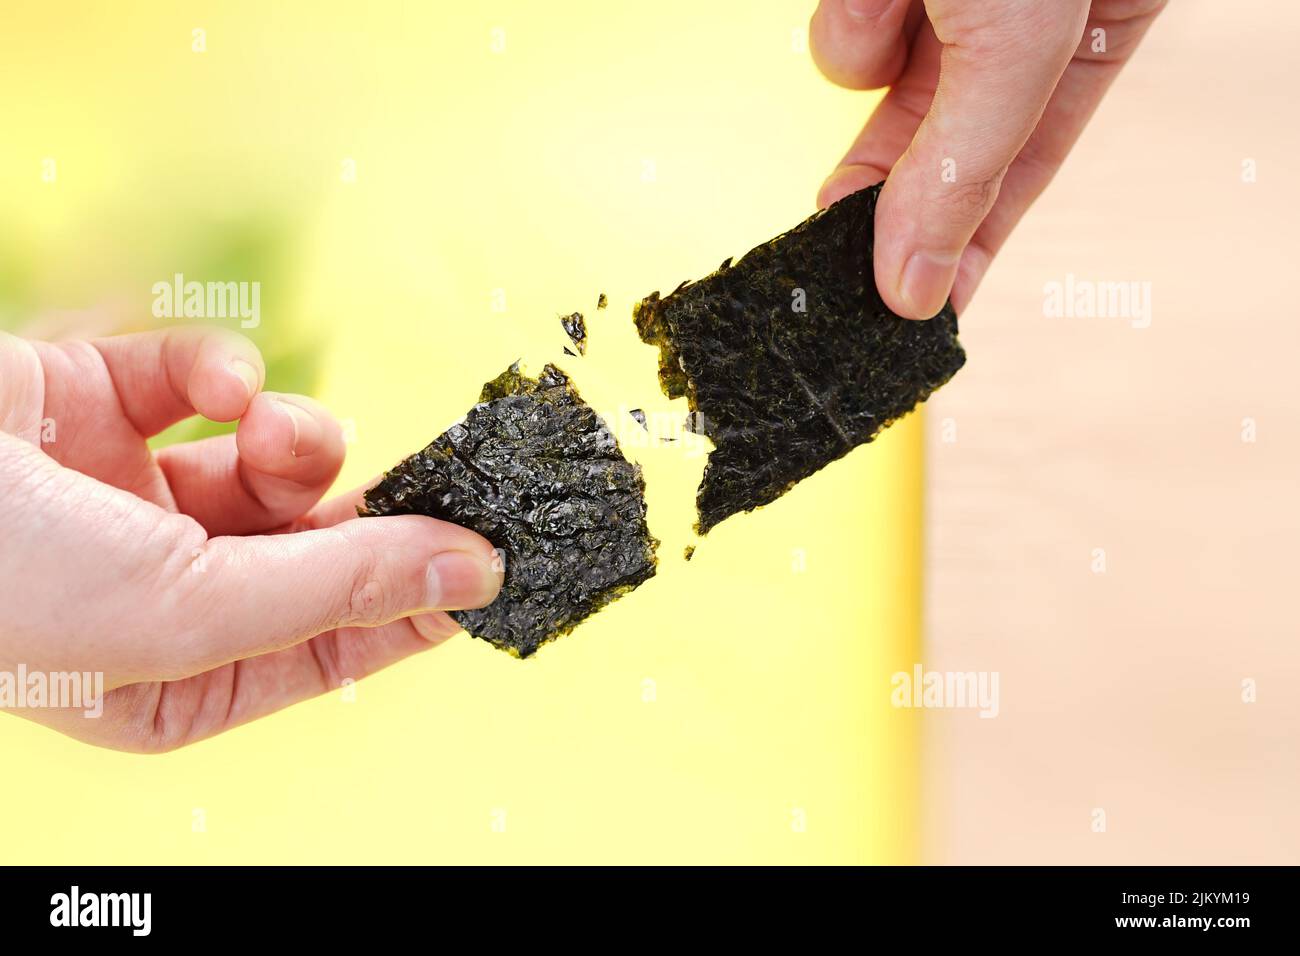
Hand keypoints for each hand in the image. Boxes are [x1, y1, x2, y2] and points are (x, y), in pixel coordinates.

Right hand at [0, 327, 502, 751]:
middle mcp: (164, 587)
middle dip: (359, 509)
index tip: (491, 558)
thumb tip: (477, 574)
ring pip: (276, 460)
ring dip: (297, 438)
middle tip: (424, 480)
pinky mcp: (104, 405)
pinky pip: (207, 384)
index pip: (336, 646)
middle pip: (319, 545)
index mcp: (179, 675)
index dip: (418, 604)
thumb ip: (342, 586)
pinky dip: (222, 373)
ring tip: (276, 429)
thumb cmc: (2, 580)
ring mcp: (133, 494)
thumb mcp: (192, 609)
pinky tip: (209, 382)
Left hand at [811, 0, 1164, 317]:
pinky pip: (845, 22)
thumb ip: (965, 168)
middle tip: (844, 245)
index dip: (970, 241)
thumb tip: (914, 290)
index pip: (1029, 162)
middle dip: (888, 187)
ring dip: (867, 55)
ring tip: (894, 5)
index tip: (924, 308)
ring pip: (875, 71)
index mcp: (1106, 17)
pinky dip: (849, 11)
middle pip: (939, 136)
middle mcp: (1023, 8)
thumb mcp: (1019, 42)